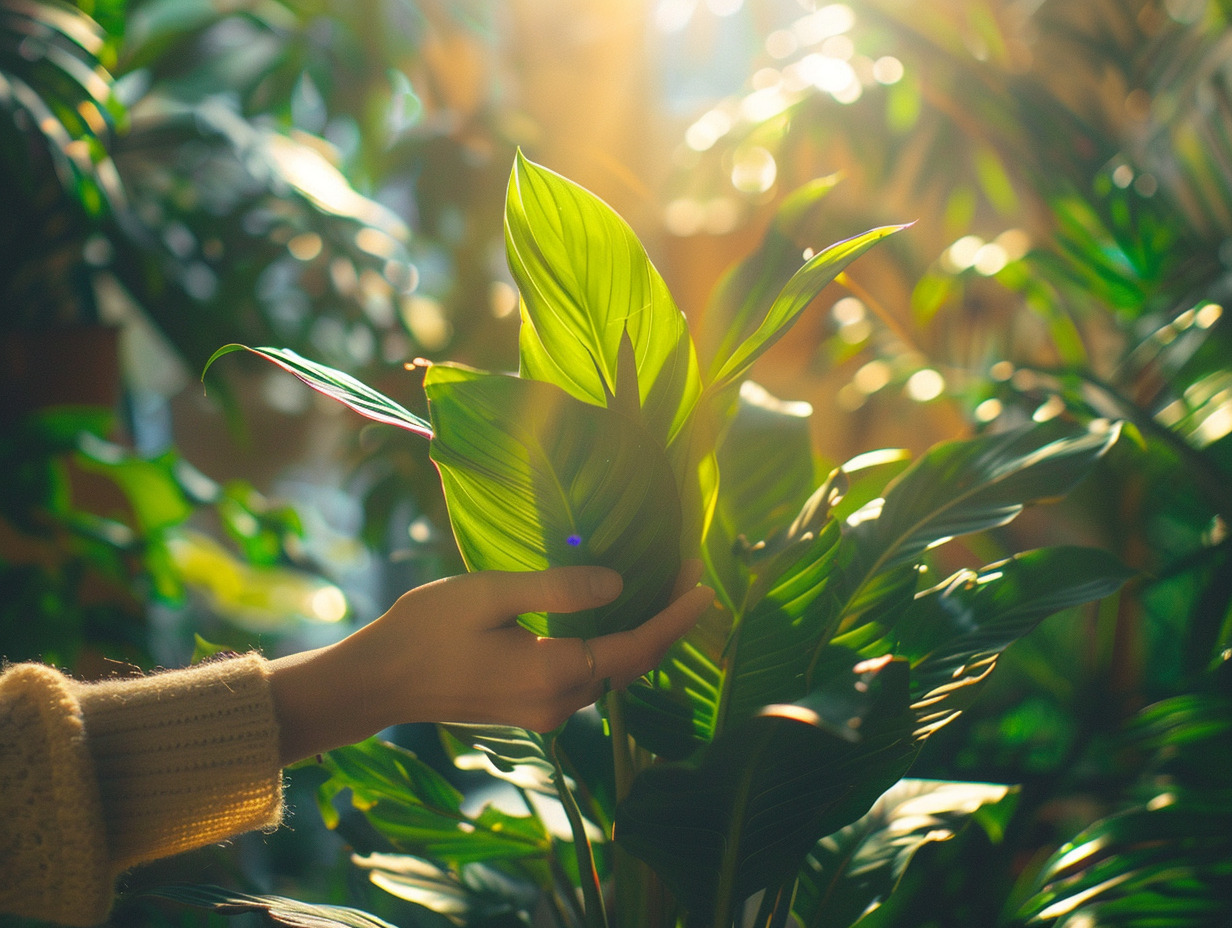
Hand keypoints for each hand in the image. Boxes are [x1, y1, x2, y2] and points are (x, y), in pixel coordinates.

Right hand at [269, 563, 712, 763]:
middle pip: (632, 663)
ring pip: (612, 672)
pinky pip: (589, 677)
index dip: (675, 617)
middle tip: (690, 575)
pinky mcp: (532, 709)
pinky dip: (612, 647)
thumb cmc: (425, 630)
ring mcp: (546, 712)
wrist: (378, 682)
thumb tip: (619, 584)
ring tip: (662, 588)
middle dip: (667, 622)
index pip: (636, 647)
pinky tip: (615, 617)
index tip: (706, 585)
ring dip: (641, 635)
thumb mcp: (490, 593)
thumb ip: (557, 588)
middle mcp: (558, 703)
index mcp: (552, 673)